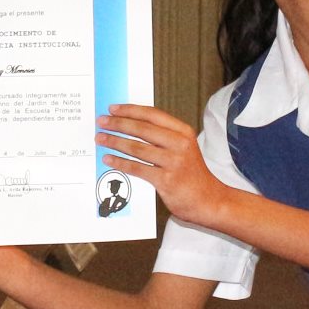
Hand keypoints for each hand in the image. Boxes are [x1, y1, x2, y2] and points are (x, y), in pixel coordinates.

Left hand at [97, 104, 226, 227]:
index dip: (130, 110)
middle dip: (118, 124)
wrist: (208, 200)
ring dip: (115, 142)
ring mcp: (173, 162)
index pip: (152, 115)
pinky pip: (136, 168)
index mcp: (183, 132)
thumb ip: (163, 136)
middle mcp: (179, 144)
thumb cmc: (191, 173)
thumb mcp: (184, 147)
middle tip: (101, 122)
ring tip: (100, 138)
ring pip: (136, 148)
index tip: (113, 109)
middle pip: (142, 129)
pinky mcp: (165, 180)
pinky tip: (109, 159)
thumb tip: (131, 124)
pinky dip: (120, 162)